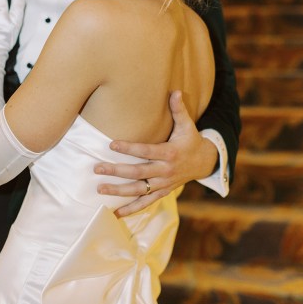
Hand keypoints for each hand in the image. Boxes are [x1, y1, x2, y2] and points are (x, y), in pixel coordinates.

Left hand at [94, 91, 217, 216]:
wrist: (205, 163)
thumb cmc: (190, 140)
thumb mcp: (187, 125)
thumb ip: (178, 109)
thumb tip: (174, 91)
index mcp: (170, 153)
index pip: (146, 151)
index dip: (129, 148)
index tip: (111, 145)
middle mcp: (165, 171)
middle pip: (138, 172)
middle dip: (116, 171)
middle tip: (97, 168)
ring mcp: (163, 184)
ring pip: (138, 190)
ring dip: (119, 191)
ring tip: (100, 188)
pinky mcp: (162, 192)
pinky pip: (145, 203)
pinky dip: (131, 209)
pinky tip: (115, 213)